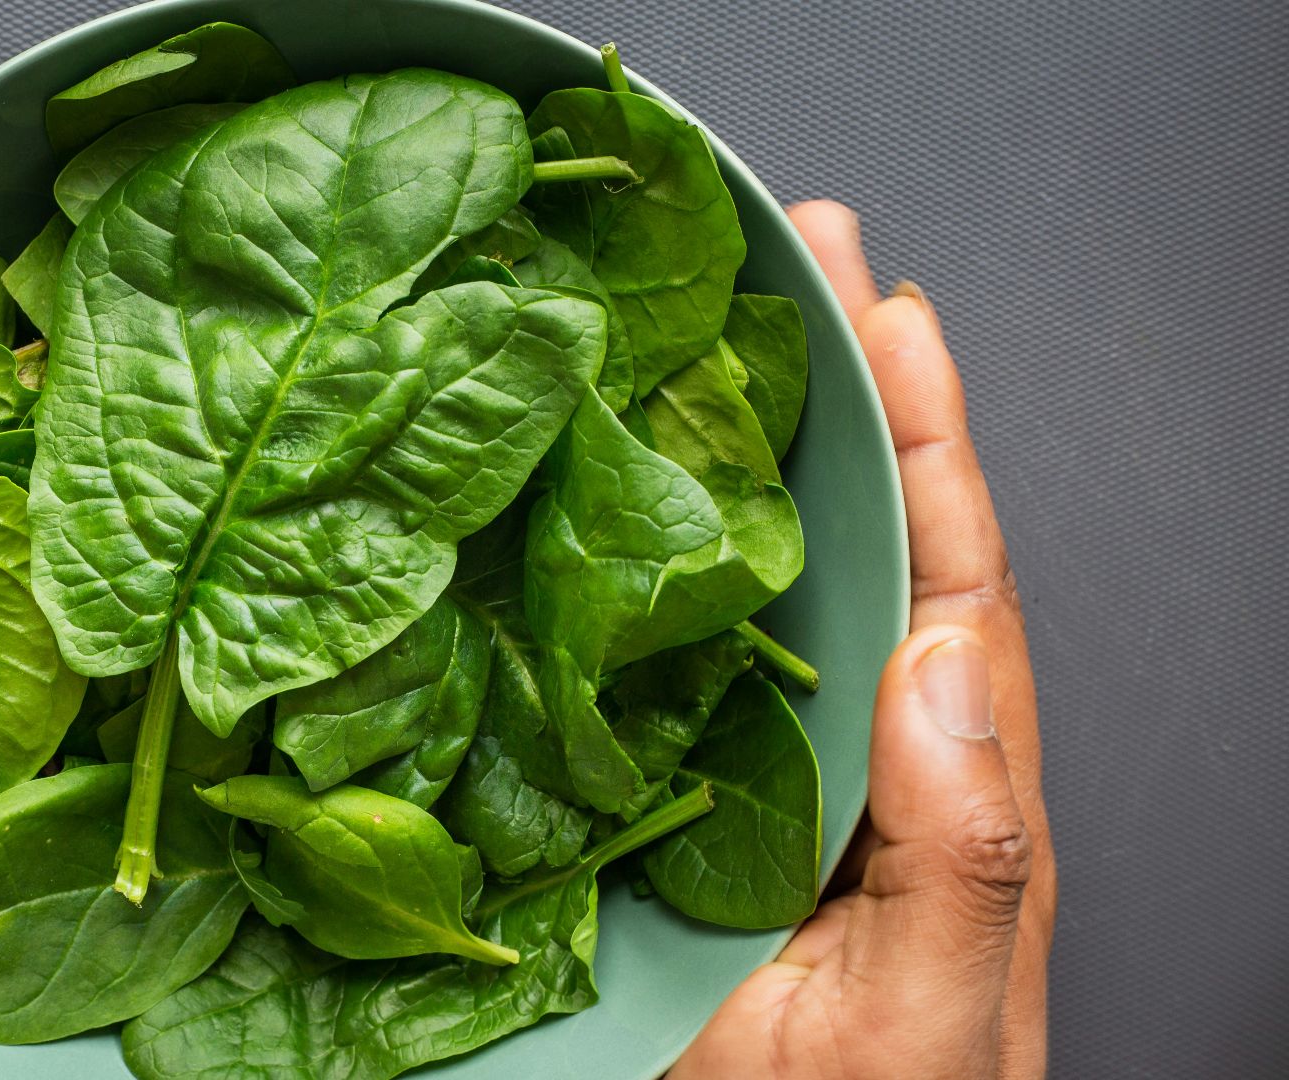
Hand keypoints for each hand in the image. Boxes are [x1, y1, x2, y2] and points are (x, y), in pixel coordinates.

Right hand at [671, 202, 1055, 1079]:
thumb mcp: (928, 1019)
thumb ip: (964, 856)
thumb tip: (945, 672)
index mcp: (935, 788)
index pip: (947, 578)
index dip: (923, 436)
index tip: (887, 310)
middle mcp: (853, 756)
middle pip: (857, 541)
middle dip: (837, 390)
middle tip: (796, 253)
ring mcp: (757, 772)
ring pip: (757, 583)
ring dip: (737, 451)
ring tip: (702, 326)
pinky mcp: (661, 803)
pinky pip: (656, 661)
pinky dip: (636, 562)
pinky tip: (592, 493)